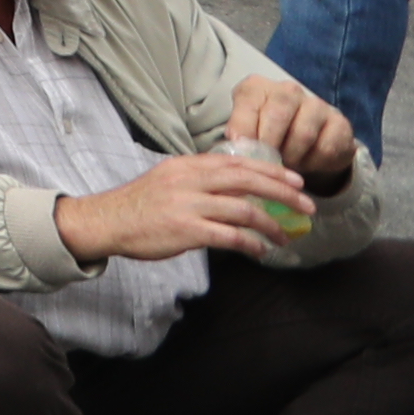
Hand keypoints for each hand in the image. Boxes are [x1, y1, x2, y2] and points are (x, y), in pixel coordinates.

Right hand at [61, 152, 299, 266]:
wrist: (107, 221)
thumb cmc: (140, 204)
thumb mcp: (169, 179)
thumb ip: (200, 179)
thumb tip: (237, 186)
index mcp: (188, 165)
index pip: (238, 163)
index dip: (271, 171)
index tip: (295, 181)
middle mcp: (190, 180)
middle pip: (247, 181)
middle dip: (282, 193)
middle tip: (306, 206)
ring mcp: (188, 205)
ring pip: (244, 210)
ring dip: (271, 225)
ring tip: (284, 236)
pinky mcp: (186, 230)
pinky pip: (229, 236)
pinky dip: (251, 244)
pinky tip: (260, 251)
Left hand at [227, 74, 355, 195]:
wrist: (308, 142)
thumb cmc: (267, 133)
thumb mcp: (246, 129)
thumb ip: (239, 132)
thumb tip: (237, 142)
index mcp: (259, 87)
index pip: (249, 100)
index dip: (243, 125)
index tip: (241, 145)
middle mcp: (288, 90)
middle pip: (278, 114)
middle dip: (269, 143)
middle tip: (266, 161)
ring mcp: (317, 105)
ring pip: (303, 133)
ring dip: (292, 156)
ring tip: (285, 163)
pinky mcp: (340, 124)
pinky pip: (326, 148)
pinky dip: (313, 162)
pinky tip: (305, 163)